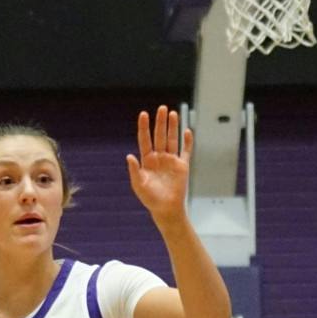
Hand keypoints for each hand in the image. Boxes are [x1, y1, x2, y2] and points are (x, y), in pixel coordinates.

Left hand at [127, 105, 192, 227]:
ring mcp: (171, 160)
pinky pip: (185, 150)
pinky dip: (187, 141)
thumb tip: (129, 156)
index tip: (143, 114)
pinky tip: (187, 131)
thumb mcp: (139, 185)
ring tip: (172, 113)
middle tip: (162, 108)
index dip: (144, 127)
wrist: (166, 209)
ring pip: (172, 139)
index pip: (145, 140)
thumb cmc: (150, 198)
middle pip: (160, 136)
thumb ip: (134, 170)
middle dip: (160, 122)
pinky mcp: (182, 166)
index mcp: (147, 160)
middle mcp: (159, 157)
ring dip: (172, 127)